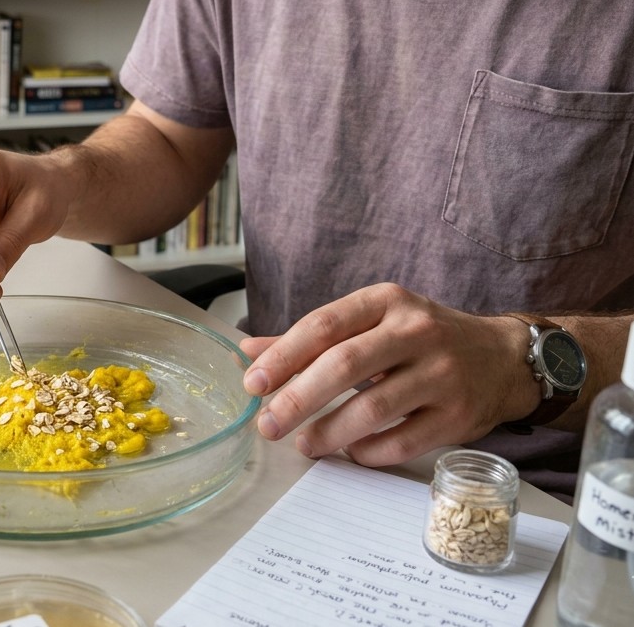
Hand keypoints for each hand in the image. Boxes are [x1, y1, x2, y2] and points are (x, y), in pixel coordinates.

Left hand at [237, 283, 535, 465]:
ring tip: (303, 444)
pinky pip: (403, 441)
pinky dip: (369, 451)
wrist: (503, 358)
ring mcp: (442, 374)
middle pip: (344, 365)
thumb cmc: (421, 339)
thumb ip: (311, 339)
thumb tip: (250, 352)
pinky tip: (351, 451)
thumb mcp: (371, 322)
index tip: (253, 384)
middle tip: (268, 425)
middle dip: (298, 399)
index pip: (325, 325)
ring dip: (329, 431)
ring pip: (373, 407)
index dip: (284, 356)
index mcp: (387, 301)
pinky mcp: (459, 415)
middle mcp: (417, 331)